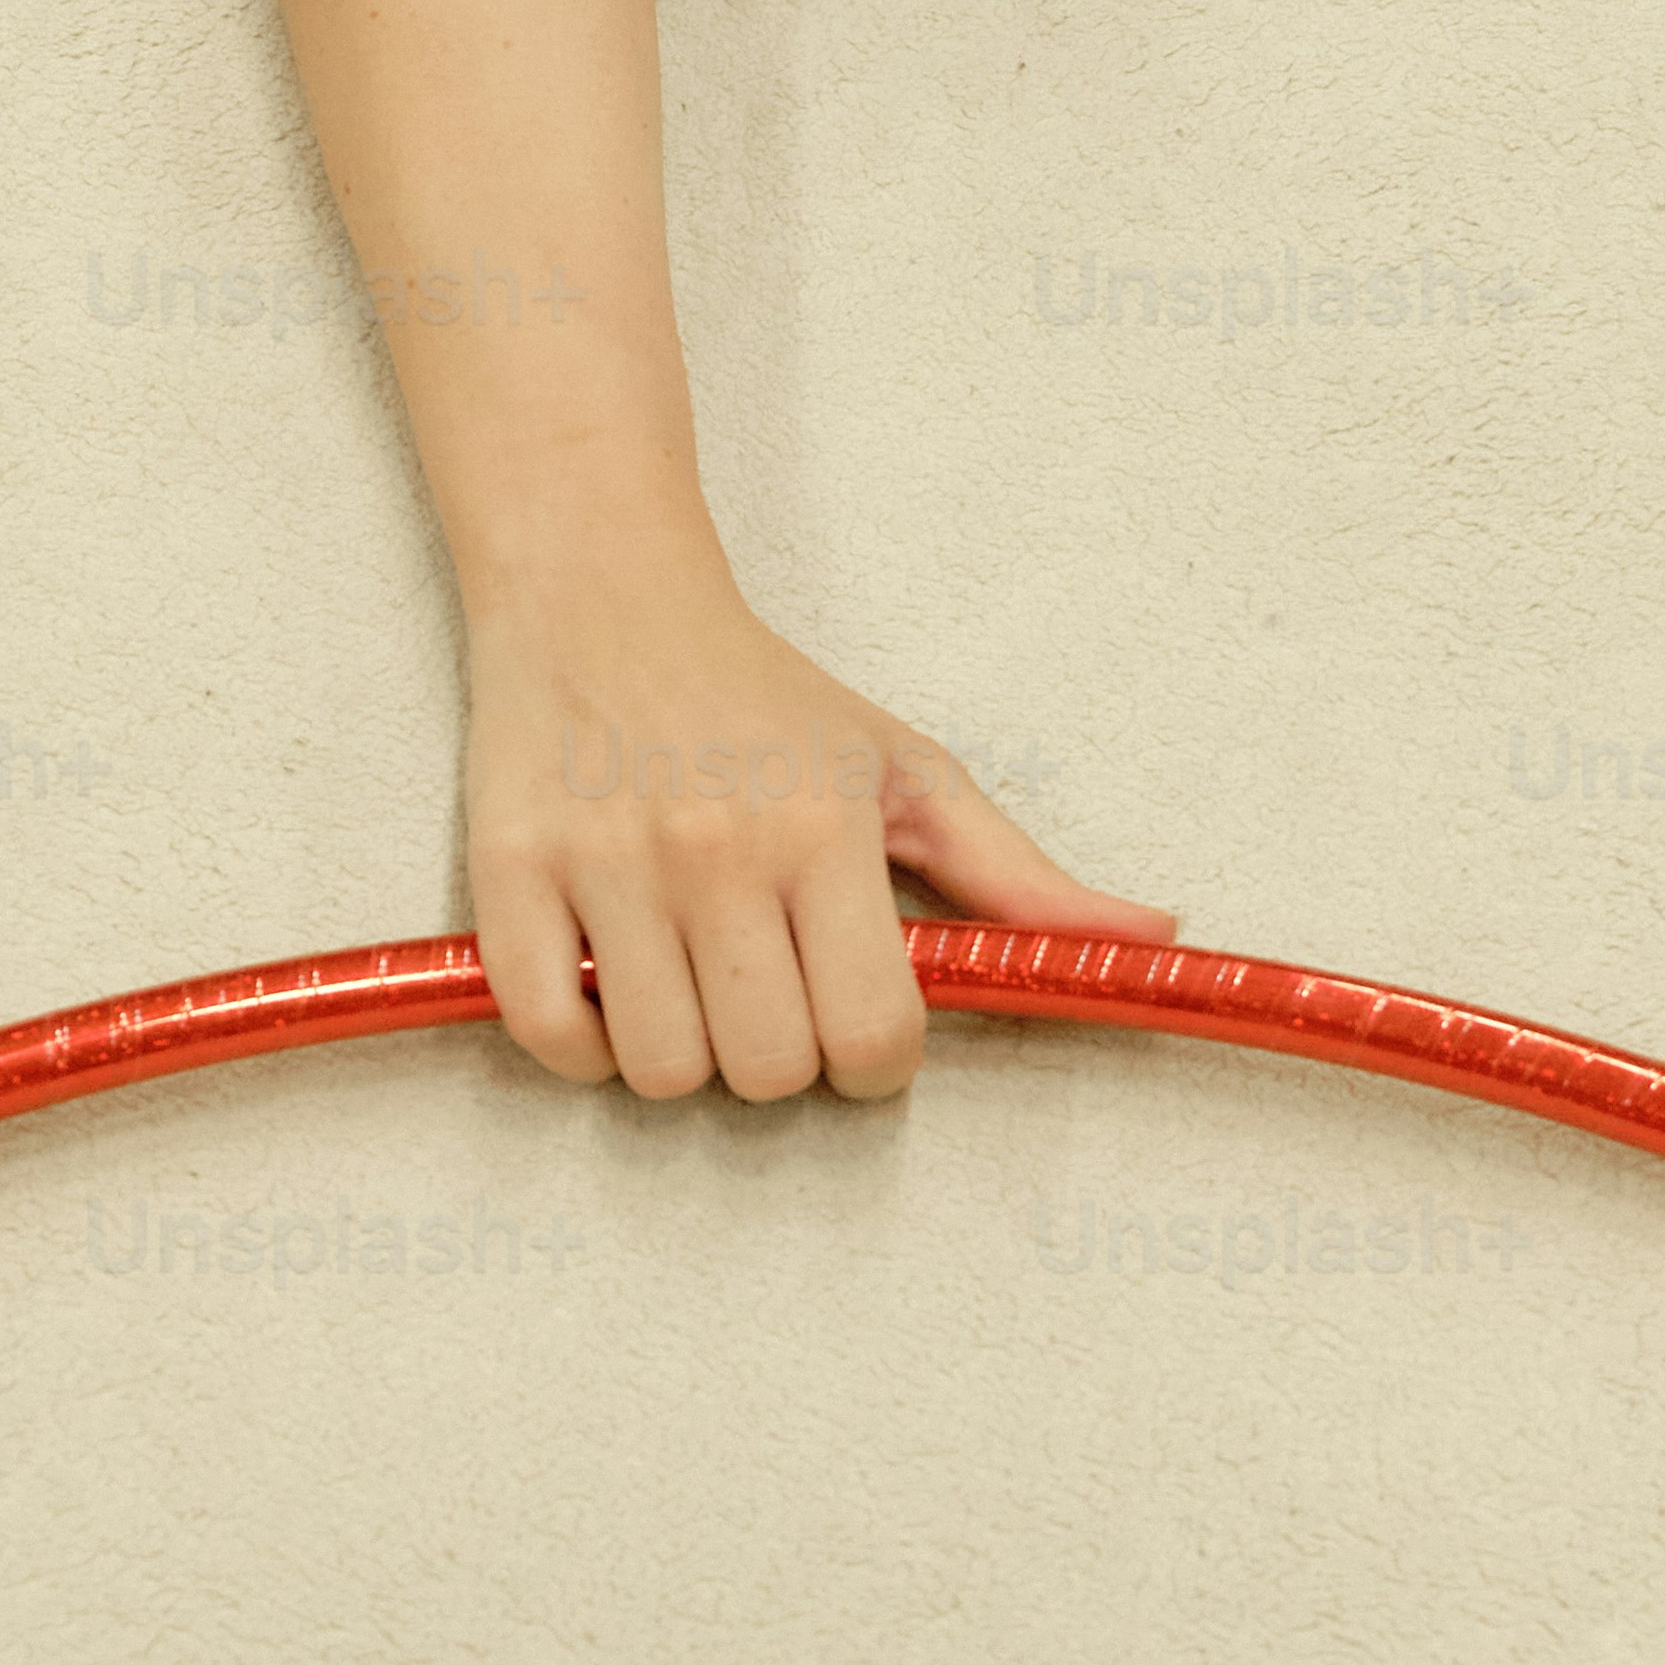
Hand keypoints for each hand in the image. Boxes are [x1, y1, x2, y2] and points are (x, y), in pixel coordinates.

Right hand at [466, 544, 1177, 1100]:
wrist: (603, 593)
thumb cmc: (766, 696)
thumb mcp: (908, 770)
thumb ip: (1021, 877)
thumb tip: (1156, 939)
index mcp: (825, 830)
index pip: (872, 1040)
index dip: (874, 1059)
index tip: (855, 1014)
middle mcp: (716, 849)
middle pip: (768, 1071)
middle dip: (782, 1057)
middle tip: (769, 989)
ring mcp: (606, 863)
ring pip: (662, 1070)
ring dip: (684, 1054)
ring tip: (689, 981)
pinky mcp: (508, 873)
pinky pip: (550, 1038)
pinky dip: (583, 1047)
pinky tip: (611, 989)